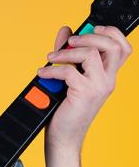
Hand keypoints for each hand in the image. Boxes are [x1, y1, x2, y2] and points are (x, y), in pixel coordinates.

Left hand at [36, 26, 130, 166]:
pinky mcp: (85, 93)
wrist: (63, 138)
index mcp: (107, 75)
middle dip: (89, 36)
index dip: (111, 32)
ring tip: (50, 59)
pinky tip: (42, 74)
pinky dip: (52, 70)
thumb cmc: (65, 109)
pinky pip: (69, 71)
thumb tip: (65, 31)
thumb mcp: (67, 76)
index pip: (123, 47)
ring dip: (65, 52)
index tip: (90, 29)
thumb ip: (67, 53)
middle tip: (69, 42)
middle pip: (113, 44)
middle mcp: (107, 80)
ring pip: (89, 54)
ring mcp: (99, 86)